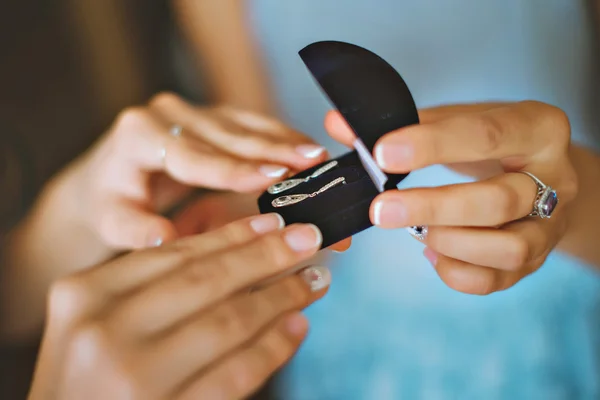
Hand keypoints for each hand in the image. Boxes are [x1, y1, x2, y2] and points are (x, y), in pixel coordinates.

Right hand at [28, 214, 329, 399]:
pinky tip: (297, 326)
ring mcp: (137, 378)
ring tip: (312, 280)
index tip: (273, 221)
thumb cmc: (86, 382)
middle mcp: (106, 332)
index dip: (233, 235)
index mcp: (84, 296)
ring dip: (281, 296)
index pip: (175, 253)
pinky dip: (274, 346)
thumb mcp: (97, 325)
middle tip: (308, 237)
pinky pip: (238, 372)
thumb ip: (152, 289)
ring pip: (229, 321)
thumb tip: (238, 251)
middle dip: (267, 255)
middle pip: (207, 280)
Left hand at [54, 92, 327, 249]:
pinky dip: (283, 139)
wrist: (107, 179)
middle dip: (274, 152)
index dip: (235, 168)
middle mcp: (168, 114)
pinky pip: (254, 125)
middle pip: (229, 135)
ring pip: (248, 125)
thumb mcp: (112, 221)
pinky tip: (309, 150)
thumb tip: (165, 239)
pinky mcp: (214, 116)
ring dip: (286, 142)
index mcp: (139, 135)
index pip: (194, 155)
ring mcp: (194, 111)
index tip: (272, 178)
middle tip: (314, 165)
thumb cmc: (112, 204)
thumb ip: (135, 230)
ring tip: (320, 158)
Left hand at [326, 101, 577, 294]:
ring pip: (508, 249)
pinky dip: (457, 273)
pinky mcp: (538, 258)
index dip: (431, 145)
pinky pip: (499, 280)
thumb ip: (404, 122)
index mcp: (537, 128)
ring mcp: (549, 225)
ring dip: (450, 244)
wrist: (540, 171)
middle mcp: (556, 178)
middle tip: (381, 209)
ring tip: (417, 233)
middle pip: (497, 202)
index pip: (484, 135)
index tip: (381, 154)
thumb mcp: (458, 119)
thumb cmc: (491, 142)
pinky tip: (432, 255)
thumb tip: (337, 125)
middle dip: (432, 208)